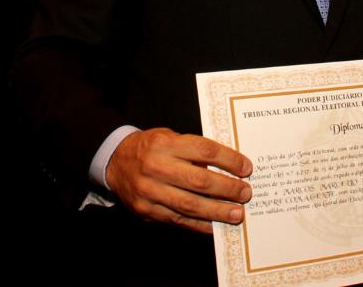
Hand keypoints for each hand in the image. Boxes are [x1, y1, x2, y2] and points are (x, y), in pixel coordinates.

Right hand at [105, 128, 252, 233]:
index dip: (229, 160)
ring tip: (237, 213)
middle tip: (246, 193)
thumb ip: (195, 151)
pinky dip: (200, 224)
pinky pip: (179, 220)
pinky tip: (216, 225)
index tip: (246, 168)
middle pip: (199, 180)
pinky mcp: (147, 211)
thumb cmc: (151, 148)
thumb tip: (231, 167)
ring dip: (218, 211)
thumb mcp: (171, 138)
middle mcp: (156, 167)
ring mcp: (150, 191)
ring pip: (190, 204)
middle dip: (227, 189)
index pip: (204, 150)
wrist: (116, 162)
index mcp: (165, 144)